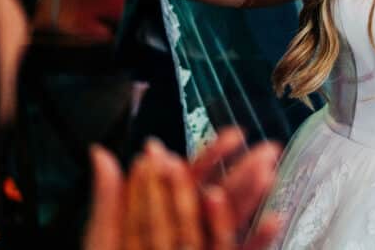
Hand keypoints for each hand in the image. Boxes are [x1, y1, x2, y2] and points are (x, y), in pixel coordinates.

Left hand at [82, 132, 281, 249]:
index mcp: (164, 217)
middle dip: (242, 173)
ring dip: (250, 200)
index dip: (210, 157)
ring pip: (231, 224)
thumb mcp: (105, 240)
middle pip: (219, 199)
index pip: (188, 181)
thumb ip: (110, 201)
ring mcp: (205, 249)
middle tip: (266, 150)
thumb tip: (101, 155)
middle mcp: (189, 233)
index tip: (233, 135)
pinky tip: (273, 221)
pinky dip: (258, 240)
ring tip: (265, 175)